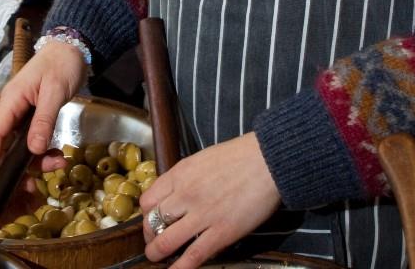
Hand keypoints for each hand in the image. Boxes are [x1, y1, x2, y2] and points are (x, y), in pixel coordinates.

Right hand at [0, 40, 86, 185]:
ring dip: (38, 159)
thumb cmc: (61, 64)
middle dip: (16, 167)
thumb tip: (33, 150)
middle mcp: (13, 110)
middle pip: (6, 145)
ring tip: (58, 163)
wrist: (73, 48)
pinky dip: (45, 151)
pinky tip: (59, 155)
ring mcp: (24, 115)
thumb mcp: (54, 91)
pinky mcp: (36, 118)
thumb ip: (44, 120)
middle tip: (30, 186)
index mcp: (11, 101)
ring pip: (22, 146)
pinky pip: (35, 140)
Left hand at [139, 134, 281, 268]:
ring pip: (165, 242)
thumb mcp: (201, 159)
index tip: (152, 221)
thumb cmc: (239, 157)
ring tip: (158, 258)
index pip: (147, 201)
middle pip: (152, 223)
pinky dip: (180, 268)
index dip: (145, 216)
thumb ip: (185, 178)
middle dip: (149, 237)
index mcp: (180, 174)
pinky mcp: (221, 232)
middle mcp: (185, 195)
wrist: (269, 160)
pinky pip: (192, 256)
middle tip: (154, 243)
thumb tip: (175, 195)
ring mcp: (202, 215)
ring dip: (157, 254)